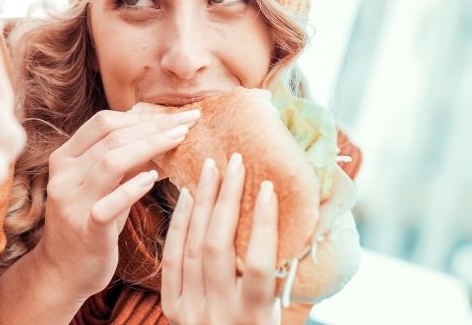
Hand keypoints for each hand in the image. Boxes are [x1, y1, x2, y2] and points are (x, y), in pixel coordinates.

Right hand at [33, 106, 199, 300]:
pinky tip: (154, 178)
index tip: (174, 116)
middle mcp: (63, 175)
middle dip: (154, 126)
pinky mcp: (85, 228)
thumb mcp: (104, 188)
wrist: (63, 272)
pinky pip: (110, 204)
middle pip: (111, 137)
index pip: (103, 122)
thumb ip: (127, 162)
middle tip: (188, 122)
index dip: (142, 116)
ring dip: (150, 146)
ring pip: (110, 162)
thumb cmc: (90, 225)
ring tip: (179, 140)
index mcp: (65, 158)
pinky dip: (133, 188)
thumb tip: (165, 135)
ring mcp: (72, 202)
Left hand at [162, 154, 279, 324]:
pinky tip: (187, 196)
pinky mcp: (172, 309)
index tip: (268, 188)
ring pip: (192, 247)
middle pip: (218, 247)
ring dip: (202, 203)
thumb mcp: (276, 312)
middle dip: (226, 200)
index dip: (263, 224)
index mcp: (255, 317)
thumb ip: (277, 274)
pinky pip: (171, 260)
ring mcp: (191, 312)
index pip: (259, 265)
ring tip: (212, 169)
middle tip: (235, 163)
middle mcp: (220, 315)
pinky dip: (179, 225)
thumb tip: (300, 219)